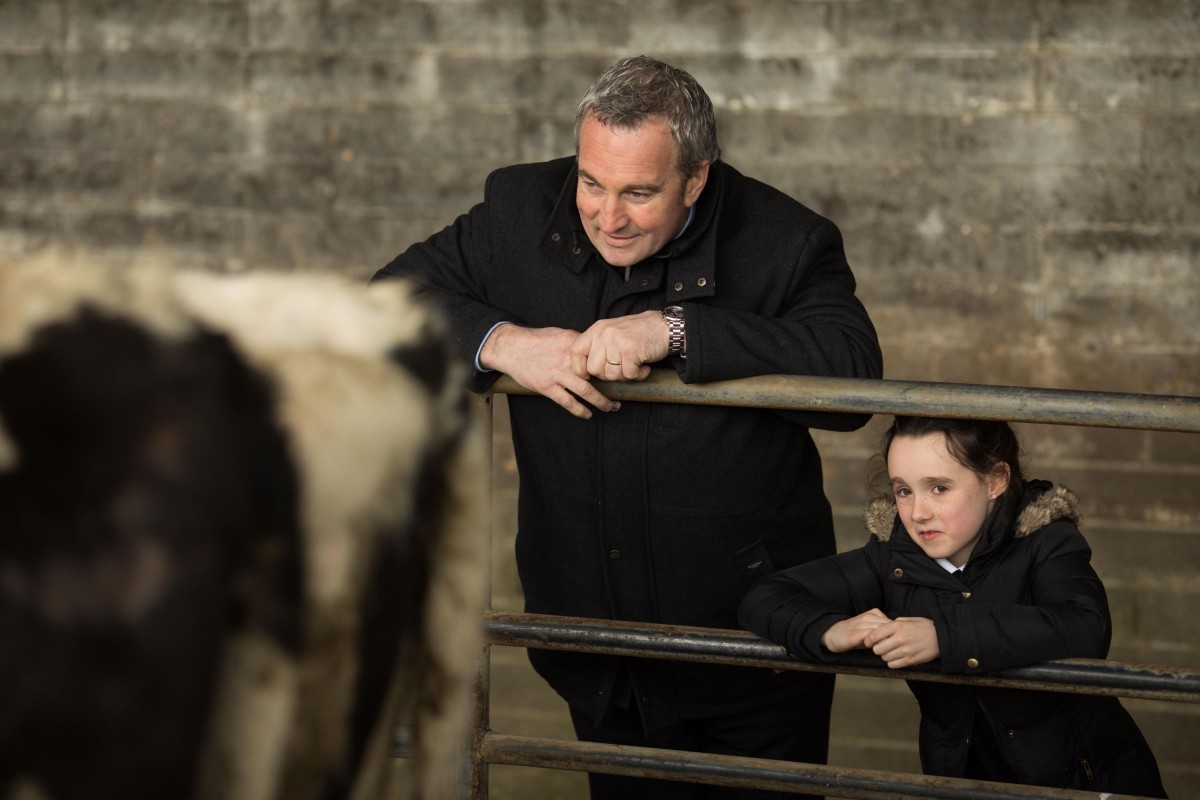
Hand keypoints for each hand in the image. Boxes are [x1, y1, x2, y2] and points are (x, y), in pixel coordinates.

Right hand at [480, 324, 612, 418]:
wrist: (511, 347)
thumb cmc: (535, 340)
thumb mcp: (559, 334)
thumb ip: (576, 342)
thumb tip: (594, 350)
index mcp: (571, 343)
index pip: (597, 354)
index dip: (610, 363)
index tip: (621, 370)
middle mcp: (567, 359)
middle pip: (596, 374)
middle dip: (611, 385)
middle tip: (622, 392)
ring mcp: (557, 374)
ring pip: (585, 390)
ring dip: (600, 401)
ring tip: (611, 407)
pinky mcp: (546, 387)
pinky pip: (567, 401)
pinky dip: (579, 410)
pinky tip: (587, 414)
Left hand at [570, 310, 664, 381]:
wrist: (664, 326)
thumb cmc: (638, 333)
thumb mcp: (612, 332)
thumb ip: (597, 347)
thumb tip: (585, 371)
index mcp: (597, 329)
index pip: (575, 352)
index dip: (578, 368)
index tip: (587, 376)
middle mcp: (605, 334)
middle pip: (594, 369)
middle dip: (607, 375)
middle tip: (621, 369)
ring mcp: (618, 342)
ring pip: (611, 374)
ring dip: (625, 376)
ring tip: (634, 365)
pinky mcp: (631, 351)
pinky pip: (629, 375)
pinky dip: (638, 375)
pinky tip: (644, 367)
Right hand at [820, 608, 889, 652]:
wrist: (833, 634)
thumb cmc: (854, 634)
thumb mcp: (870, 628)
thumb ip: (883, 629)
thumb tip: (898, 637)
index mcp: (873, 613)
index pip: (891, 622)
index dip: (895, 633)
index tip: (896, 641)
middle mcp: (868, 617)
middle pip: (888, 626)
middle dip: (892, 637)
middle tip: (893, 647)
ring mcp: (862, 624)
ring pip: (880, 631)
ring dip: (885, 641)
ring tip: (885, 649)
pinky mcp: (855, 634)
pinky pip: (871, 637)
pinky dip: (876, 643)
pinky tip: (876, 649)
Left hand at [862, 616, 939, 668]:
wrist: (941, 637)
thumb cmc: (923, 627)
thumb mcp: (906, 620)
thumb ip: (892, 625)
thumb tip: (879, 631)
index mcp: (897, 626)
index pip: (874, 636)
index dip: (868, 640)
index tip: (868, 642)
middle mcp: (899, 639)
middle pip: (877, 649)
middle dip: (877, 648)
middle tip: (882, 646)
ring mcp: (905, 651)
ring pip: (884, 658)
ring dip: (885, 655)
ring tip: (892, 651)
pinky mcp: (910, 661)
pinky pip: (892, 665)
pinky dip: (892, 662)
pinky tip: (897, 657)